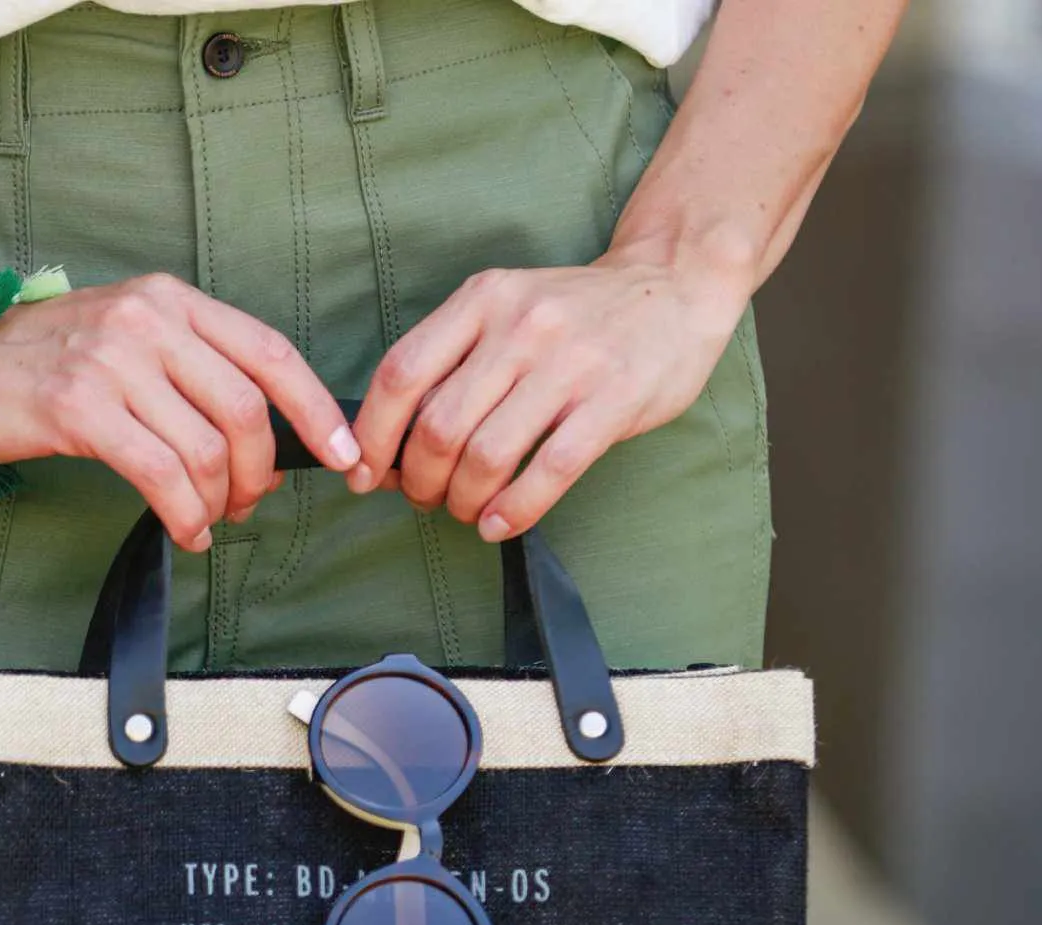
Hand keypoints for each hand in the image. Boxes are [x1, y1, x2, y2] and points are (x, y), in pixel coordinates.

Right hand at [0, 273, 359, 549]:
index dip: (317, 410)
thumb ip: (196, 373)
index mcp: (173, 301)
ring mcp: (112, 361)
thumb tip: (265, 443)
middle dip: (260, 471)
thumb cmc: (52, 363)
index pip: (270, 352)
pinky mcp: (78, 407)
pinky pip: (160, 474)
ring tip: (206, 520)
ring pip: (205, 448)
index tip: (344, 455)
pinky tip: (184, 530)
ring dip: (218, 501)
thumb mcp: (132, 341)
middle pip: (246, 408)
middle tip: (247, 503)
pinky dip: (184, 515)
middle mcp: (149, 321)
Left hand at [343, 250, 750, 539]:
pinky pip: (550, 470)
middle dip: (420, 480)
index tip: (366, 474)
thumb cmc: (576, 314)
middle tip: (427, 498)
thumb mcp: (506, 309)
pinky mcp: (614, 400)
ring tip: (467, 511)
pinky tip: (500, 523)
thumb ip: (453, 362)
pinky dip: (515, 509)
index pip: (401, 375)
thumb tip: (392, 443)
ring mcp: (570, 363)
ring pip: (488, 454)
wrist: (674, 285)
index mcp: (482, 299)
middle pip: (439, 426)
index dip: (373, 436)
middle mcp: (520, 325)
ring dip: (464, 500)